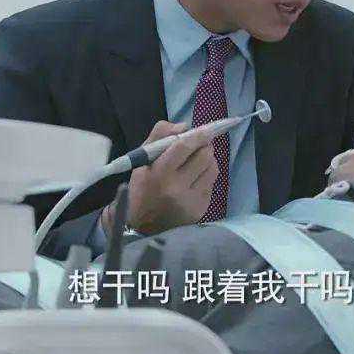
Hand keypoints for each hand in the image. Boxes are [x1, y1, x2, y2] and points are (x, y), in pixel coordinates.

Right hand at [103, 120, 218, 235]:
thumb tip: (184, 126)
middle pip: (204, 156)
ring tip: (198, 161)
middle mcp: (177, 188)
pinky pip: (212, 184)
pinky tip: (195, 179)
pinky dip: (206, 177)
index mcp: (159, 173)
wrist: (141, 227)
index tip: (205, 129)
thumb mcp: (141, 161)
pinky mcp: (200, 210)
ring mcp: (191, 200)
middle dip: (205, 146)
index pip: (184, 147)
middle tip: (201, 145)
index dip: (198, 135)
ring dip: (209, 160)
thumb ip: (159, 136)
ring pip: (212, 169)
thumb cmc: (141, 189)